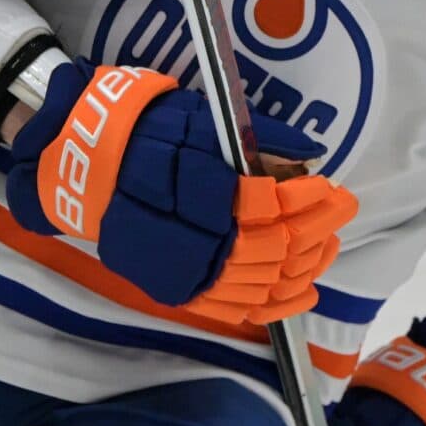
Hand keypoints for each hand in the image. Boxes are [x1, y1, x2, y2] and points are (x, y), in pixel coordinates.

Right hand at [4, 63, 354, 324]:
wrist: (83, 167)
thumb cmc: (147, 133)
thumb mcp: (201, 120)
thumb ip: (257, 138)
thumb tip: (308, 153)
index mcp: (192, 190)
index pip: (262, 206)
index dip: (303, 201)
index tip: (330, 188)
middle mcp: (187, 235)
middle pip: (267, 246)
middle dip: (313, 229)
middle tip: (341, 210)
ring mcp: (181, 268)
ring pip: (256, 281)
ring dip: (301, 265)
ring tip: (328, 244)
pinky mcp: (177, 287)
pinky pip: (233, 306)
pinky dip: (273, 303)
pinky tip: (301, 290)